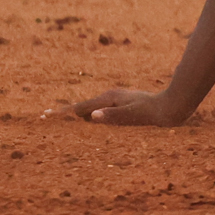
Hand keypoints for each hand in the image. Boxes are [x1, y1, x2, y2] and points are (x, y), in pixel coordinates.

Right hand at [58, 87, 191, 126]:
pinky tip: (88, 118)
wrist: (170, 106)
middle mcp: (108, 97)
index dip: (62, 113)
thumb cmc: (151, 112)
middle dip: (63, 112)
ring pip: (89, 107)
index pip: (79, 108)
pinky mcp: (121, 104)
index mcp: (107, 99)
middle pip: (81, 106)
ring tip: (60, 118)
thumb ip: (111, 116)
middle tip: (44, 115)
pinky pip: (99, 110)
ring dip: (74, 113)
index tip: (45, 115)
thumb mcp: (131, 115)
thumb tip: (92, 115)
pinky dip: (87, 114)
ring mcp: (115, 100)